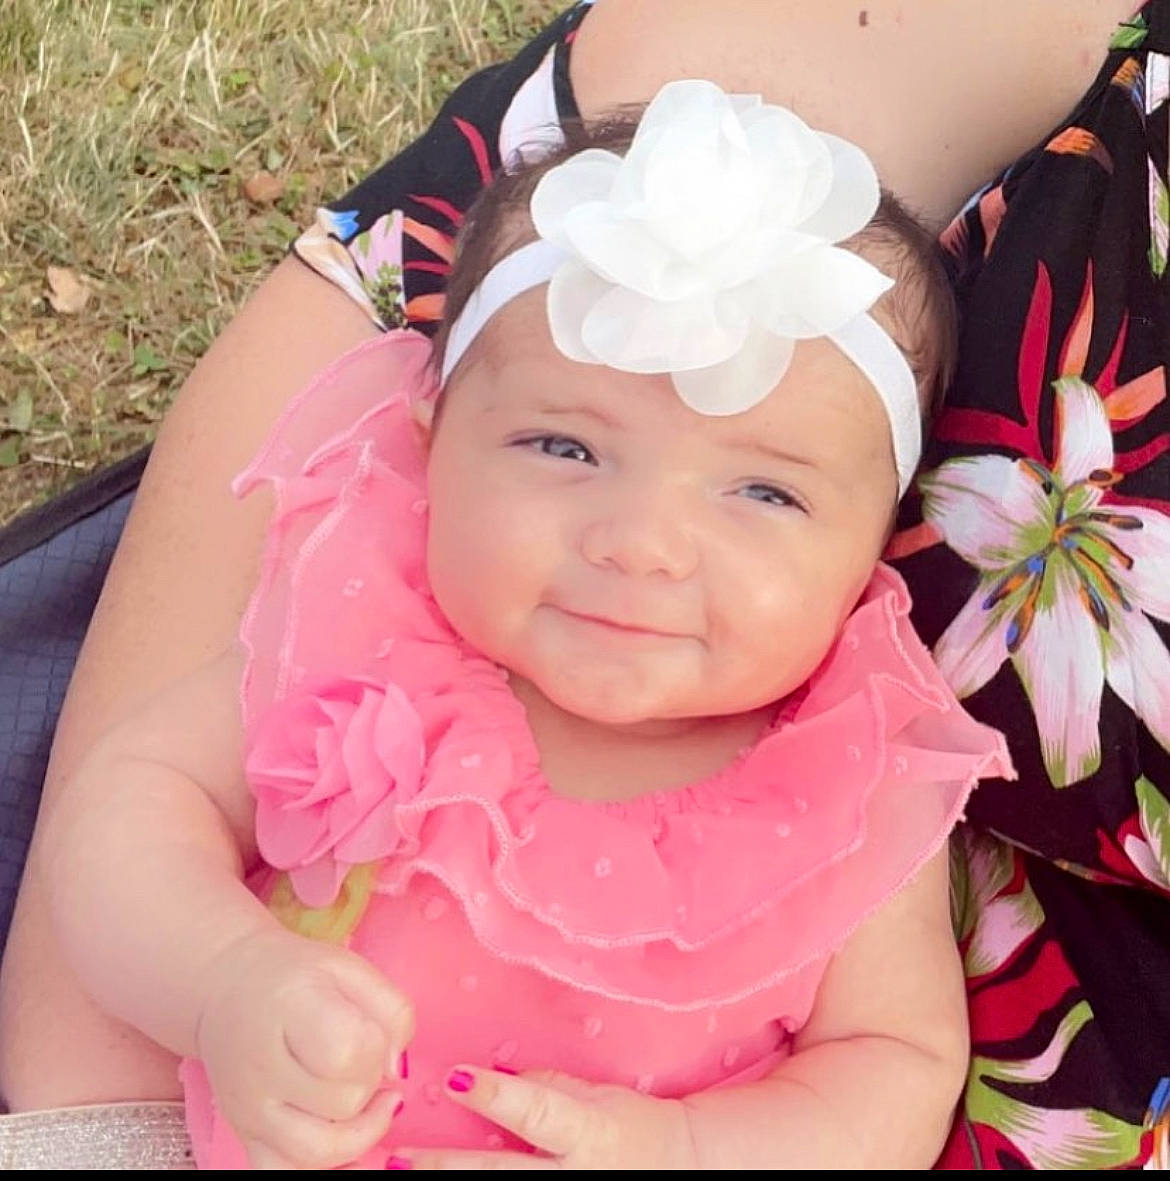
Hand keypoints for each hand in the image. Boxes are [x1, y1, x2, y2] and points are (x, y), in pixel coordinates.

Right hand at [195, 926, 413, 1168]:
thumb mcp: (350, 967)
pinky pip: (287, 1172)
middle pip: (343, 1102)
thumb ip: (391, 1010)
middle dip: (369, 1081)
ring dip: (359, 1129)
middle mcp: (261, 1065)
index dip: (375, 1045)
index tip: (371, 1029)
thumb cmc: (296, 976)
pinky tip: (343, 1132)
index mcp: (287, 1008)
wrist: (228, 988)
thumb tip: (398, 1069)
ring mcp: (248, 1108)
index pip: (347, 1052)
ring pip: (320, 1151)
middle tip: (363, 1053)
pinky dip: (326, 1161)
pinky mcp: (245, 1136)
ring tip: (368, 1099)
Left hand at [389, 1066, 700, 1169]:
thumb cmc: (634, 1126)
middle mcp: (576, 1175)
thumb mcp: (598, 1098)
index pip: (537, 1112)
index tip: (456, 1078)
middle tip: (398, 1158)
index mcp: (589, 1132)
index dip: (497, 1097)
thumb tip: (498, 1083)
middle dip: (447, 1168)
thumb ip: (550, 1088)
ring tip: (403, 1176)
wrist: (681, 1169)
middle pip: (500, 1175)